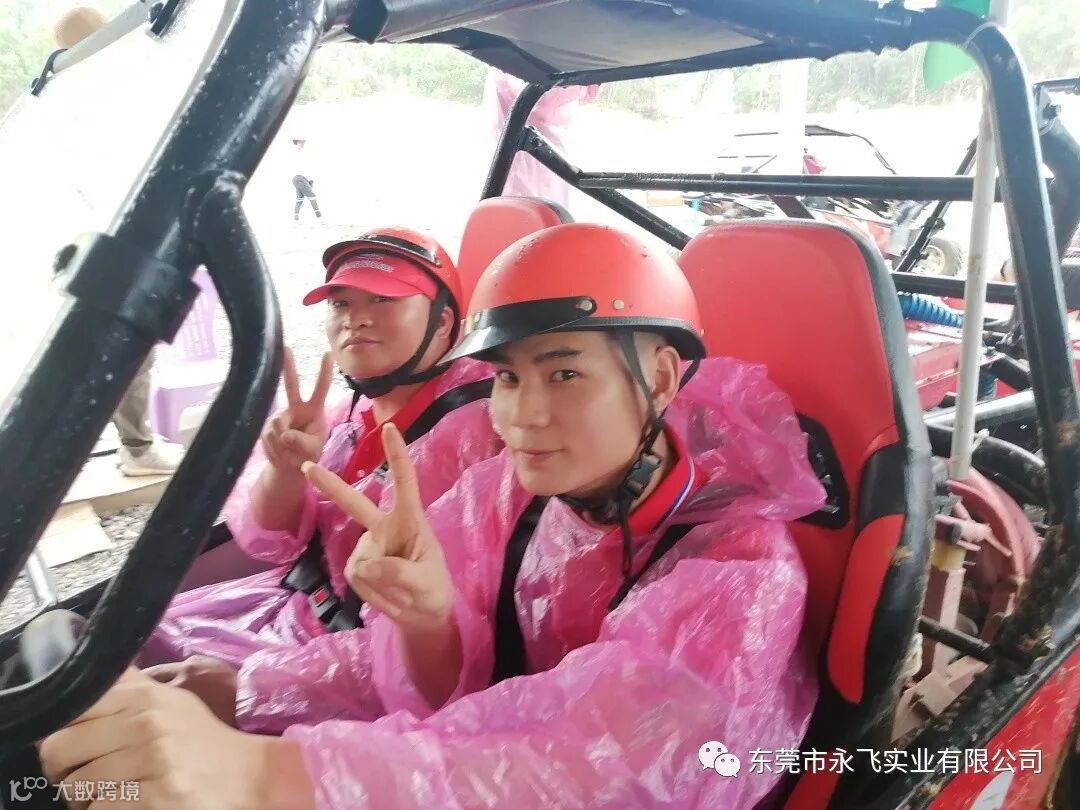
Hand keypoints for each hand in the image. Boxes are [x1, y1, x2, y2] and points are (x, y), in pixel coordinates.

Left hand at [39, 669, 312, 809]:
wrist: (253, 778)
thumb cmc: (204, 744)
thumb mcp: (171, 703)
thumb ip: (129, 688)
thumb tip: (83, 676)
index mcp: (145, 696)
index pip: (70, 710)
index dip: (62, 734)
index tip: (76, 748)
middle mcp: (147, 723)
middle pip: (59, 751)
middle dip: (67, 773)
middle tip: (91, 781)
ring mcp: (152, 762)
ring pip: (74, 789)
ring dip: (88, 801)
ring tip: (118, 797)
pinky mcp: (156, 799)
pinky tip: (131, 809)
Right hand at [261, 348, 333, 473]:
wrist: (289, 467)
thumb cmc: (307, 456)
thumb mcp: (311, 451)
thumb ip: (301, 443)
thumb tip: (285, 434)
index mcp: (313, 410)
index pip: (320, 389)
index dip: (324, 373)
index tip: (327, 354)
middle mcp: (295, 408)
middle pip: (291, 385)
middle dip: (288, 367)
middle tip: (286, 347)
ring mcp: (279, 416)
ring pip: (278, 428)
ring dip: (284, 447)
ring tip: (290, 456)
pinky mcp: (265, 426)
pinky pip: (269, 438)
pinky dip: (276, 451)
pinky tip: (279, 455)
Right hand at [303, 423, 452, 632]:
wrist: (422, 614)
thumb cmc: (433, 589)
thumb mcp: (426, 583)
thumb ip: (399, 573)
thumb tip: (365, 566)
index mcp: (410, 520)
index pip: (404, 484)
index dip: (397, 456)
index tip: (390, 427)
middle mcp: (385, 528)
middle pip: (354, 503)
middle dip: (330, 485)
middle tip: (307, 465)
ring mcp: (368, 546)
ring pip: (363, 563)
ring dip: (384, 585)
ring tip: (402, 592)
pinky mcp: (355, 566)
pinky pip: (356, 577)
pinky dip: (373, 593)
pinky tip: (387, 595)